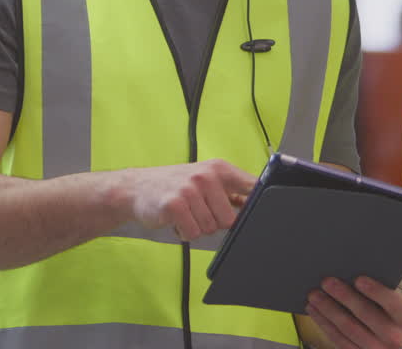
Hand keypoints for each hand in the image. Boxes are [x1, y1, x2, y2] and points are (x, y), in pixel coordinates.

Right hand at [125, 159, 255, 241]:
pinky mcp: (174, 205)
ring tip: (185, 214)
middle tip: (199, 212)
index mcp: (220, 169)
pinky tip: (176, 220)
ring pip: (209, 229)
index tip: (264, 212)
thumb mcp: (206, 179)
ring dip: (197, 227)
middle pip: (230, 220)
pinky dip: (184, 233)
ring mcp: (190, 190)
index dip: (260, 203)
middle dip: (215, 223)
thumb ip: (233, 191)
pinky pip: (192, 233)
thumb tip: (259, 205)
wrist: (136, 187)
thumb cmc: (175, 185)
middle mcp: (206, 176)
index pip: (252, 187)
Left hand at [305, 276, 401, 348]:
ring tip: (314, 294)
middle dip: (344, 296)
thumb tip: (353, 268)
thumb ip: (380, 288)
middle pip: (366, 314)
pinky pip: (338, 339)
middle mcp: (395, 337)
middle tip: (327, 281)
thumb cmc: (384, 309)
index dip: (376, 291)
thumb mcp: (390, 300)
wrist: (384, 338)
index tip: (358, 279)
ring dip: (328, 309)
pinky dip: (324, 322)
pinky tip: (314, 309)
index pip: (393, 303)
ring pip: (348, 327)